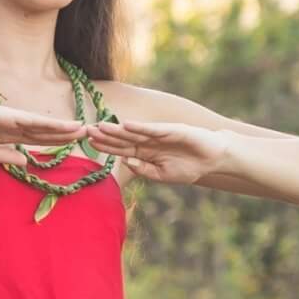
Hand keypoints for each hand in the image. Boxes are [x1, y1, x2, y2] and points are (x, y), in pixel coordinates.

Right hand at [0, 97, 91, 167]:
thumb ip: (6, 157)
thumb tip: (26, 161)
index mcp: (9, 136)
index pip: (37, 140)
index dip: (55, 142)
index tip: (72, 144)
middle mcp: (15, 126)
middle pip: (46, 132)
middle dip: (66, 134)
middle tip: (88, 135)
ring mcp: (14, 119)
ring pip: (45, 126)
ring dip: (65, 128)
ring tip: (84, 130)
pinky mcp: (11, 116)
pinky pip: (35, 122)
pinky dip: (51, 124)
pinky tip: (66, 126)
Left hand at [83, 119, 232, 186]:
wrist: (213, 160)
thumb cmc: (188, 168)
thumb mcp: (161, 174)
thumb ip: (143, 169)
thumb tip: (125, 162)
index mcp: (144, 153)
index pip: (119, 149)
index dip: (104, 146)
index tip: (87, 143)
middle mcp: (148, 142)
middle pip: (122, 138)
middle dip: (104, 135)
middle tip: (85, 131)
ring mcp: (159, 135)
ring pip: (134, 131)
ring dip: (117, 129)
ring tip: (100, 125)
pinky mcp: (171, 131)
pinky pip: (153, 129)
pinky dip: (140, 127)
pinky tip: (126, 124)